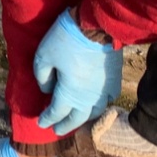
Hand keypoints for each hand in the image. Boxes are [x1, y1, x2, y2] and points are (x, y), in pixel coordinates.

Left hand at [32, 8, 122, 136]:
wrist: (98, 26)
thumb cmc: (66, 40)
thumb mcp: (43, 56)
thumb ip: (42, 77)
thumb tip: (47, 90)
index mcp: (69, 94)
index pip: (56, 112)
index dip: (48, 119)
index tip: (42, 123)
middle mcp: (88, 98)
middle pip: (76, 118)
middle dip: (65, 126)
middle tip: (57, 130)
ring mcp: (104, 91)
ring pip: (94, 112)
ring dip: (83, 118)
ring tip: (76, 119)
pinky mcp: (115, 81)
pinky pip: (108, 100)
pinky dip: (100, 105)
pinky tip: (96, 103)